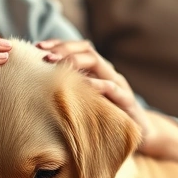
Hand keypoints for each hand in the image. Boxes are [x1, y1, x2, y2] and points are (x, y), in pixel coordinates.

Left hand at [36, 39, 177, 164]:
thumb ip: (72, 90)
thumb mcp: (87, 101)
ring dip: (77, 62)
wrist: (140, 133)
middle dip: (64, 50)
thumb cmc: (107, 117)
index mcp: (97, 71)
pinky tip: (85, 84)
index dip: (58, 44)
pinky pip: (113, 88)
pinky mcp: (127, 101)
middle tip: (45, 55)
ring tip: (59, 64)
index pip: (78, 48)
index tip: (37, 46)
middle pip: (87, 50)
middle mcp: (108, 73)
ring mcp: (119, 85)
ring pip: (99, 63)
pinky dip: (99, 84)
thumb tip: (39, 85)